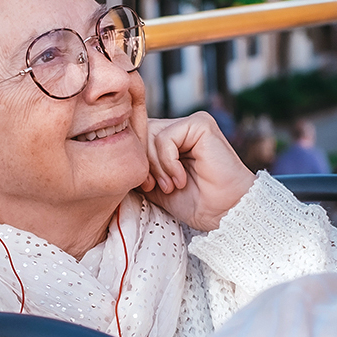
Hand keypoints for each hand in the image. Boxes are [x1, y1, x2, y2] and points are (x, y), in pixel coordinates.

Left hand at [140, 111, 254, 230]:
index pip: (137, 137)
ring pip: (150, 135)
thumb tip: (113, 156)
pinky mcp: (200, 124)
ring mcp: (191, 123)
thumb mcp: (155, 185)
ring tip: (171, 185)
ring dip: (156, 166)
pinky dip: (168, 162)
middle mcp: (180, 127)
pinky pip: (165, 138)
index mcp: (171, 139)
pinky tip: (181, 178)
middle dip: (144, 164)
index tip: (146, 186)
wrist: (224, 212)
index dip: (136, 161)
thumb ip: (138, 168)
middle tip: (157, 186)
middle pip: (140, 133)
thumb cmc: (194, 202)